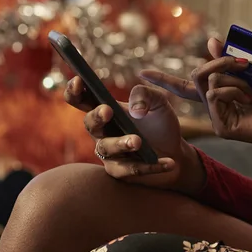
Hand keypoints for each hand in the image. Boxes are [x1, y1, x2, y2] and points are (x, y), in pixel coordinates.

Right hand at [64, 77, 204, 193]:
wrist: (176, 152)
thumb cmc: (161, 124)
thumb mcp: (159, 103)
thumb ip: (146, 94)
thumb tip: (136, 109)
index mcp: (107, 110)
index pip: (82, 99)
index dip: (75, 91)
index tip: (79, 80)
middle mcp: (102, 132)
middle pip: (90, 124)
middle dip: (97, 116)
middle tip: (108, 110)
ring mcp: (109, 153)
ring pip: (107, 147)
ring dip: (121, 143)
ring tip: (138, 141)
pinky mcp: (120, 172)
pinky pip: (130, 169)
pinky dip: (150, 165)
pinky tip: (168, 161)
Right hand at [141, 37, 251, 157]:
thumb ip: (231, 58)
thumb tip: (211, 41)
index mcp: (221, 93)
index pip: (187, 86)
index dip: (164, 79)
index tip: (142, 74)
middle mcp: (216, 106)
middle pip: (197, 76)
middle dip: (220, 62)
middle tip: (244, 62)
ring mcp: (217, 117)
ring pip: (207, 82)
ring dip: (234, 78)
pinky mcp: (221, 126)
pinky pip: (214, 94)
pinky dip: (233, 90)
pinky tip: (250, 100)